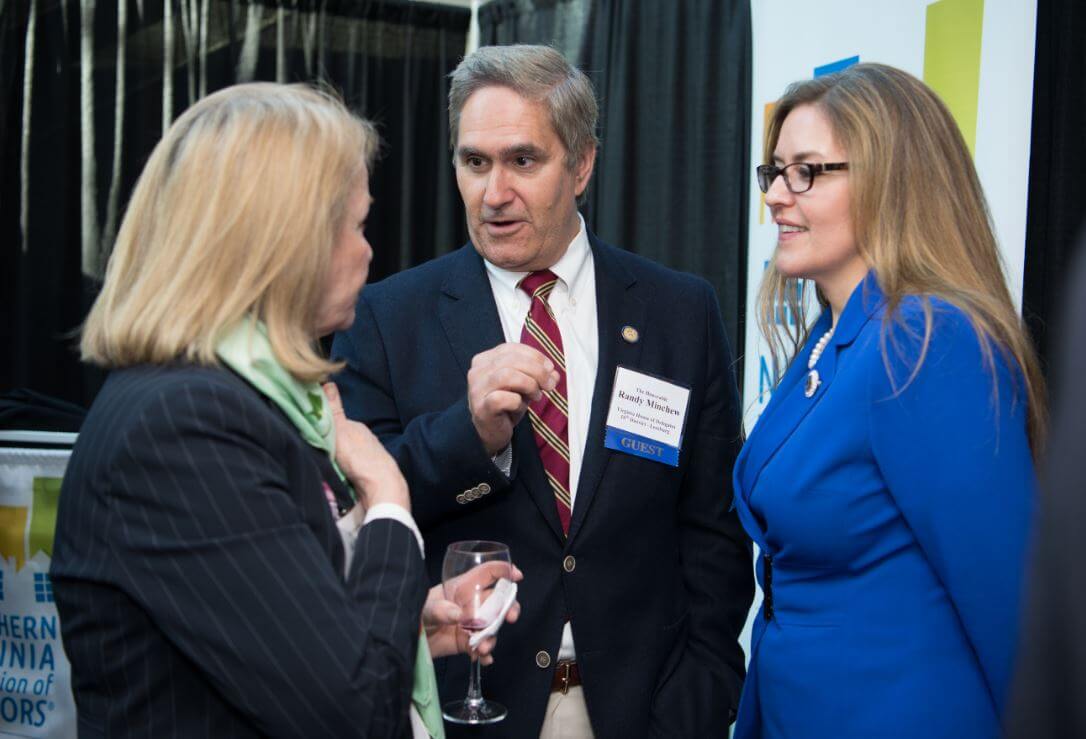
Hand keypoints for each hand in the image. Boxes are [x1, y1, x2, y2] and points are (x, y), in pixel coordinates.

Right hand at [322, 382, 408, 511]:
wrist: (382, 489)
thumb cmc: (361, 459)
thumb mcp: (341, 431)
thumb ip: (333, 410)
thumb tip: (328, 383)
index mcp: (358, 428)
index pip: (335, 423)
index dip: (322, 427)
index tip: (309, 432)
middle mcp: (364, 441)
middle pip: (340, 440)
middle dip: (329, 445)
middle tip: (316, 452)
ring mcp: (368, 459)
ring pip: (345, 456)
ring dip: (336, 461)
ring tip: (326, 468)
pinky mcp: (368, 476)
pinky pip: (350, 471)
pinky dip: (343, 474)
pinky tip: (337, 479)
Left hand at [423, 564, 522, 663]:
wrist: (405, 641)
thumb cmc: (414, 614)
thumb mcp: (424, 608)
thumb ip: (440, 610)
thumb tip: (458, 615)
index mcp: (462, 588)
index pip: (486, 574)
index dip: (503, 571)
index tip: (517, 576)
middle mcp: (470, 605)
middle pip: (498, 602)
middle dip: (509, 608)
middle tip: (510, 618)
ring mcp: (470, 624)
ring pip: (492, 627)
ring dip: (492, 637)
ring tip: (482, 648)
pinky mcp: (466, 643)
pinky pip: (482, 647)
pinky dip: (484, 654)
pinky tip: (483, 659)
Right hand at [467, 343, 559, 455]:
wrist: (491, 432)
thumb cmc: (507, 405)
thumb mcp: (525, 385)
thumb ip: (538, 375)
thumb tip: (554, 373)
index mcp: (485, 360)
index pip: (511, 348)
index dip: (534, 356)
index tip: (550, 368)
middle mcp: (477, 372)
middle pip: (511, 360)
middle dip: (537, 370)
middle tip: (549, 384)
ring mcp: (476, 390)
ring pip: (506, 375)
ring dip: (529, 384)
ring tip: (536, 395)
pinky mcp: (481, 408)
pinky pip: (501, 398)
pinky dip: (517, 401)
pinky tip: (520, 406)